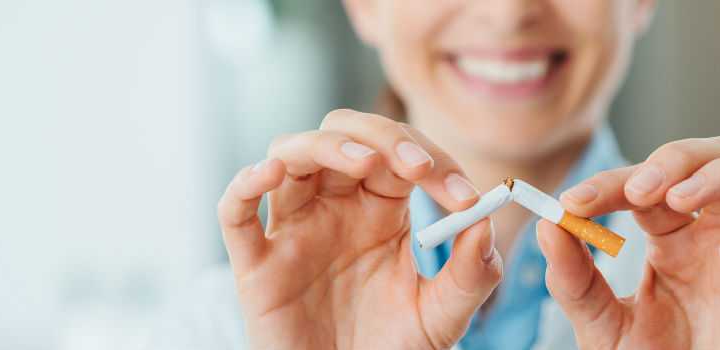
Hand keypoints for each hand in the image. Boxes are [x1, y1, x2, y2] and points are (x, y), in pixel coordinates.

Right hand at [217, 109, 503, 348]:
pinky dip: (246, 183)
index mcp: (379, 210)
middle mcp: (333, 208)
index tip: (464, 196)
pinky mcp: (255, 263)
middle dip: (383, 137)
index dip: (434, 161)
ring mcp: (291, 230)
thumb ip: (469, 275)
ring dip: (326, 145)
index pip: (400, 156)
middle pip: (343, 134)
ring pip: (291, 154)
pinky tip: (271, 173)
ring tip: (364, 163)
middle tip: (419, 167)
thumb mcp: (441, 318)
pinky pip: (234, 211)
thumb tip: (485, 224)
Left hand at [540, 137, 719, 348]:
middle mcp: (719, 234)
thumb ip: (574, 280)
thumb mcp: (601, 326)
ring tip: (680, 200)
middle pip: (718, 156)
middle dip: (678, 157)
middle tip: (638, 189)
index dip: (612, 181)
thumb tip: (549, 225)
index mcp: (672, 236)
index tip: (575, 200)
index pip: (649, 183)